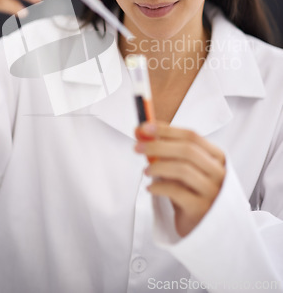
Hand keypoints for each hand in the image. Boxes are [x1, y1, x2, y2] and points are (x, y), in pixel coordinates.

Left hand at [134, 121, 225, 236]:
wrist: (203, 228)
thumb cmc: (190, 192)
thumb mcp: (182, 169)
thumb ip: (166, 151)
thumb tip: (141, 132)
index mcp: (217, 157)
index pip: (192, 136)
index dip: (167, 130)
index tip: (145, 128)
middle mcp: (218, 173)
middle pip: (187, 150)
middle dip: (158, 146)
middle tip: (138, 147)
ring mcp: (212, 191)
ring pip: (182, 169)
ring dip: (158, 167)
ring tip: (146, 171)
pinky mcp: (201, 209)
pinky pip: (176, 191)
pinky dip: (158, 187)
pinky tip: (150, 188)